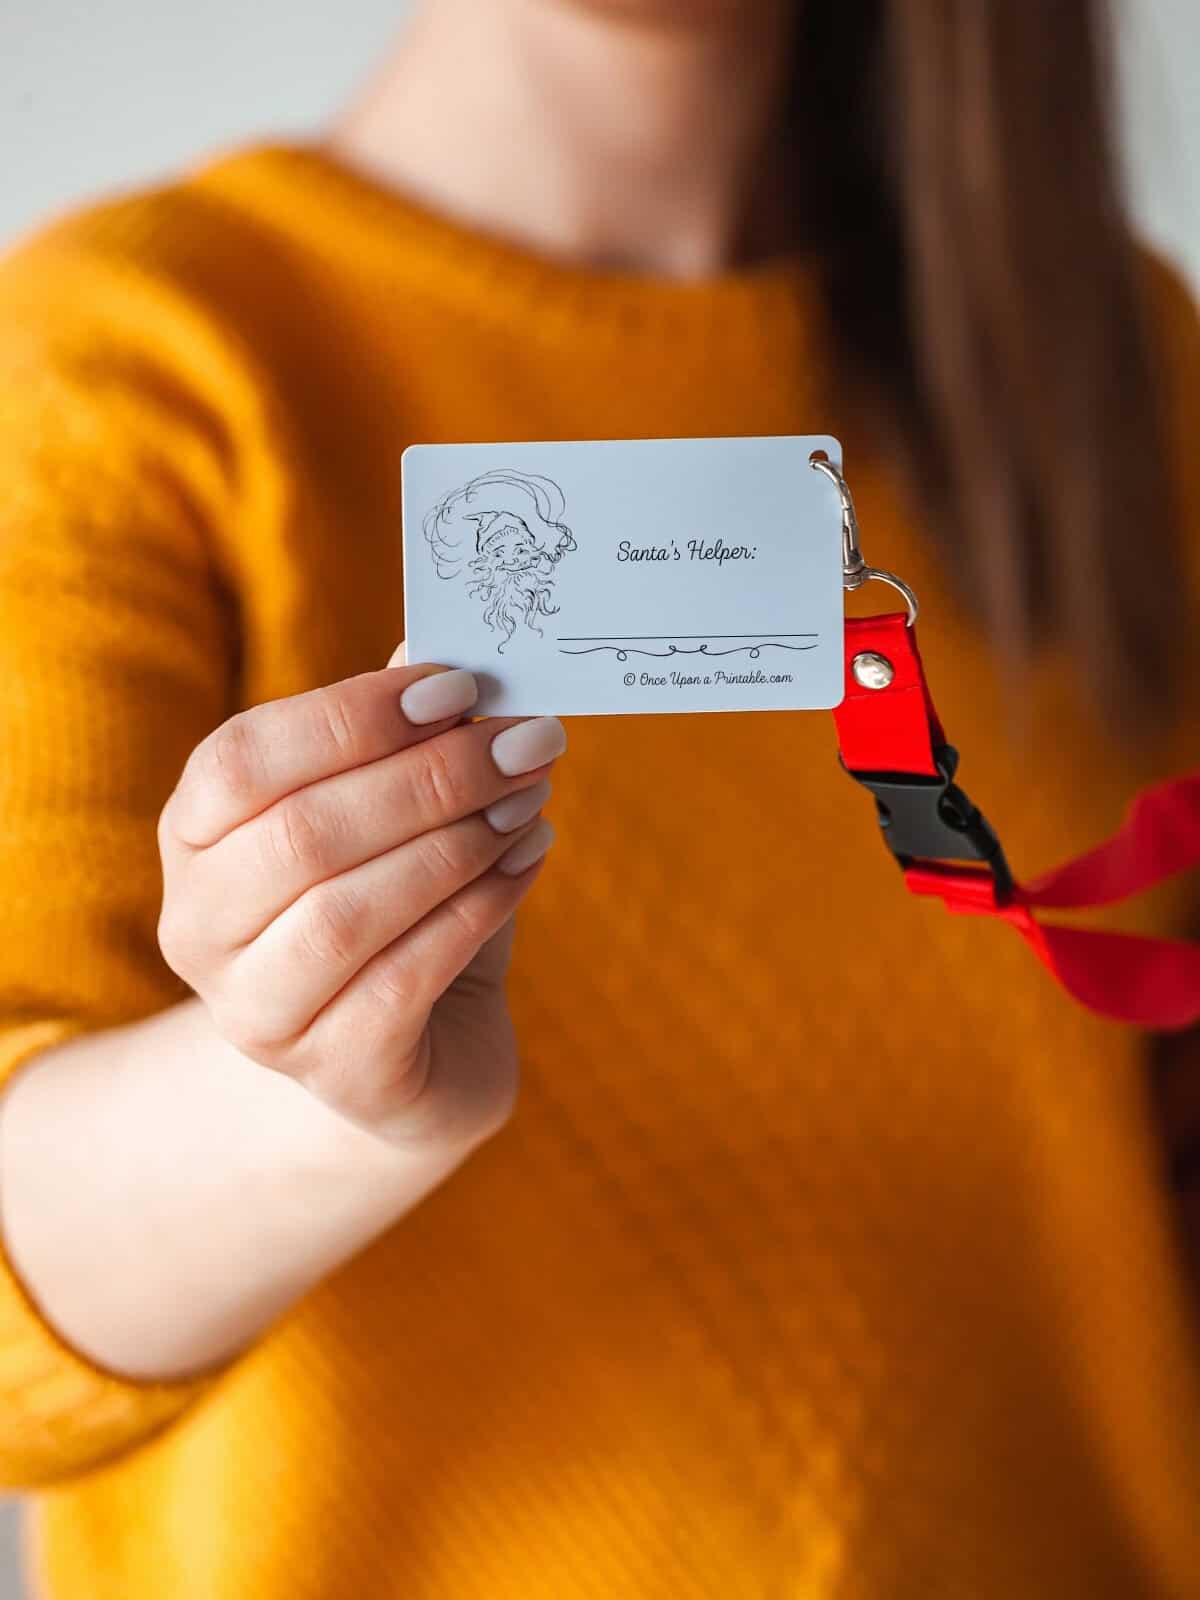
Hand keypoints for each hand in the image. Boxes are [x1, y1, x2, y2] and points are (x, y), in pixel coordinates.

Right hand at [156, 651, 563, 1150]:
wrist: (423, 1047)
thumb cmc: (405, 905)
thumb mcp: (394, 810)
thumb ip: (402, 733)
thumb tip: (436, 646)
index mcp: (194, 836)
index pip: (242, 760)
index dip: (352, 717)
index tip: (460, 690)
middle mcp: (198, 927)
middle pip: (302, 835)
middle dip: (429, 780)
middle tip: (526, 744)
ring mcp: (254, 1013)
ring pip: (346, 915)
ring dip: (455, 847)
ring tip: (528, 804)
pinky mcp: (333, 1072)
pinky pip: (401, 983)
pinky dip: (474, 913)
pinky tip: (525, 865)